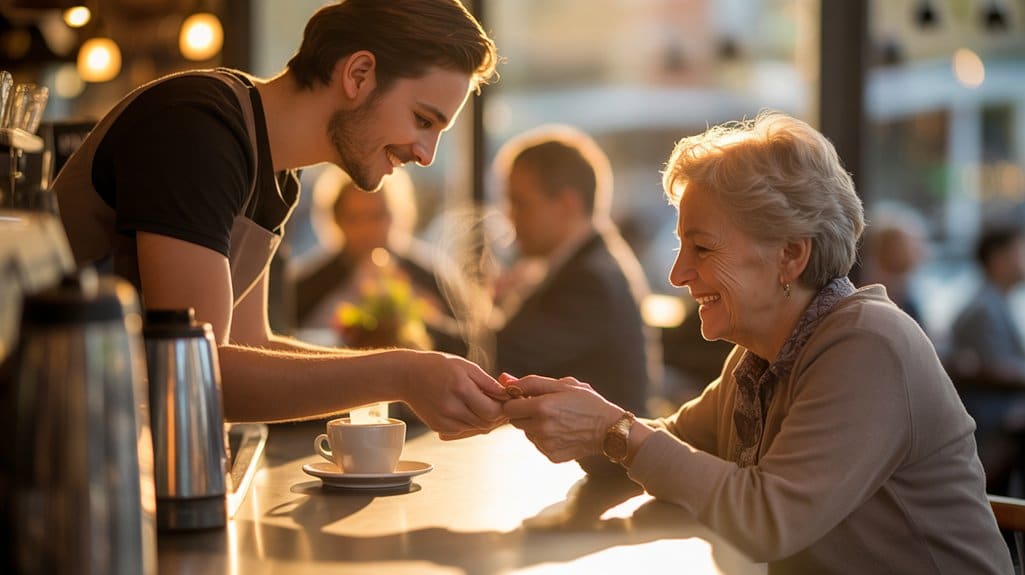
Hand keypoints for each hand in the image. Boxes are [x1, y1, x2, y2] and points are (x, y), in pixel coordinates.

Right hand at [403, 351, 508, 439]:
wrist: (407, 376)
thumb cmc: (438, 367)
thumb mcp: (465, 367)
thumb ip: (488, 383)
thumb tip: (508, 395)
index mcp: (461, 389)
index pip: (493, 411)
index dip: (503, 408)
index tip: (506, 399)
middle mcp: (452, 408)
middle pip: (486, 423)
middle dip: (496, 415)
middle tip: (498, 403)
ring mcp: (444, 421)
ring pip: (476, 428)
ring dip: (484, 419)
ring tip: (482, 403)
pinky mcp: (439, 428)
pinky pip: (463, 430)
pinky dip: (469, 422)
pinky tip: (466, 408)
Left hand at [500, 375, 623, 462]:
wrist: (609, 429)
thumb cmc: (587, 402)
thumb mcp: (562, 385)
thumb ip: (531, 382)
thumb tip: (504, 380)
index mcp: (541, 407)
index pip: (508, 407)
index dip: (516, 401)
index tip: (527, 399)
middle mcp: (541, 428)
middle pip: (515, 421)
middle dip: (524, 414)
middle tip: (544, 409)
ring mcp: (545, 444)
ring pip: (526, 433)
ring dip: (534, 426)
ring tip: (557, 420)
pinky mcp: (551, 455)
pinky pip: (538, 444)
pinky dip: (545, 438)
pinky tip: (562, 432)